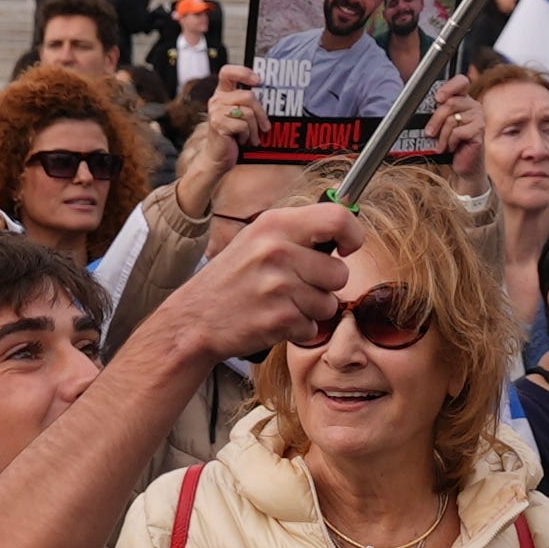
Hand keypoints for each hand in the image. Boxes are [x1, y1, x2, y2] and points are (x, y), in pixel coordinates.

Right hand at [177, 197, 359, 362]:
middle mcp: (277, 251)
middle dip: (325, 285)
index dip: (353, 235)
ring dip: (311, 310)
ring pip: (329, 304)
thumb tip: (347, 228)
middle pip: (340, 272)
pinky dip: (297, 329)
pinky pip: (312, 327)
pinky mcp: (278, 319)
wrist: (195, 318)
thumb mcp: (258, 238)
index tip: (346, 249)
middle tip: (297, 286)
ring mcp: (278, 286)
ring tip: (281, 303)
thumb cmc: (233, 278)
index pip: (338, 218)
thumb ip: (298, 231)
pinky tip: (272, 319)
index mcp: (275, 224)